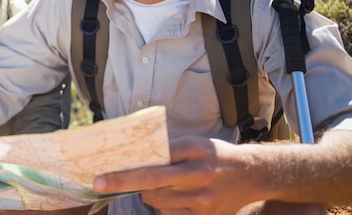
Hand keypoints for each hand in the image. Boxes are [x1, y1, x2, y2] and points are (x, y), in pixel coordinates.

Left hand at [93, 136, 253, 214]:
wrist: (252, 175)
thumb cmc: (215, 155)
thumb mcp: (194, 143)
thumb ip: (169, 149)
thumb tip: (135, 156)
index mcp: (195, 149)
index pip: (155, 157)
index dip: (128, 167)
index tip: (104, 172)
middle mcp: (199, 174)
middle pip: (153, 181)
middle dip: (123, 182)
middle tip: (100, 184)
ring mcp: (203, 199)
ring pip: (158, 200)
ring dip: (147, 193)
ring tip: (153, 185)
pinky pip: (171, 213)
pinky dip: (164, 205)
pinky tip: (172, 196)